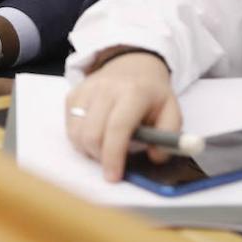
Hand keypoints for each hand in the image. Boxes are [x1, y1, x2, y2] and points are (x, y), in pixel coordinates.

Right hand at [65, 51, 180, 181]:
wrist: (133, 65)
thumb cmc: (152, 95)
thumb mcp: (172, 111)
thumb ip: (169, 136)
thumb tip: (154, 156)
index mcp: (134, 92)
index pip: (117, 127)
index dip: (114, 156)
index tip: (114, 177)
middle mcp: (106, 88)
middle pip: (92, 134)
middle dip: (100, 157)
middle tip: (113, 162)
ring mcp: (87, 89)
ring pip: (76, 133)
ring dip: (88, 149)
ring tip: (105, 147)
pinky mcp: (74, 93)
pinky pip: (69, 126)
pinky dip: (80, 138)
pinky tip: (96, 133)